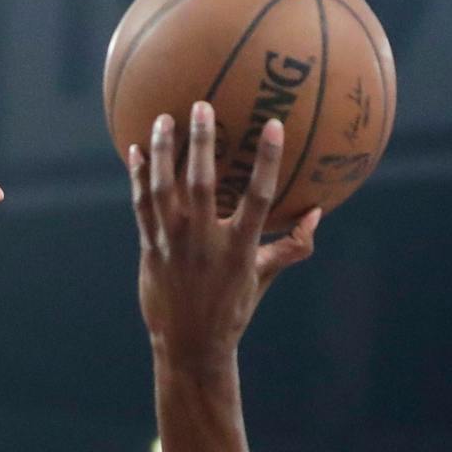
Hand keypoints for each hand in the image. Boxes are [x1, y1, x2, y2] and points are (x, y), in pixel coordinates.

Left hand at [130, 103, 320, 368]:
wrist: (190, 346)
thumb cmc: (232, 310)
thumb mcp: (263, 278)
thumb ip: (292, 247)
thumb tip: (317, 214)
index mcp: (239, 249)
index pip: (259, 198)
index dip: (267, 161)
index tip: (274, 125)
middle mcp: (205, 243)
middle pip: (202, 184)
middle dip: (201, 143)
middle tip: (202, 106)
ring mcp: (174, 244)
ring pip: (164, 189)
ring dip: (162, 152)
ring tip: (163, 118)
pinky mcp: (150, 248)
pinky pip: (141, 205)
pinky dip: (138, 177)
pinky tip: (135, 151)